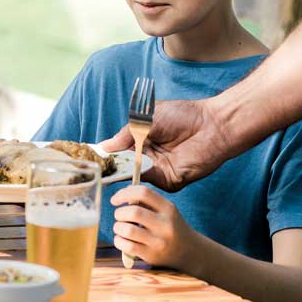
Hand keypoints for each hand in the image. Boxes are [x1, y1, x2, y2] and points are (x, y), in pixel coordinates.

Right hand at [99, 98, 227, 191]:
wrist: (213, 126)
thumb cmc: (183, 115)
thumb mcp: (147, 118)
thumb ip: (125, 134)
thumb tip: (104, 146)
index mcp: (142, 138)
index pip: (119, 149)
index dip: (106, 153)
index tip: (88, 156)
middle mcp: (149, 156)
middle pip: (123, 165)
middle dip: (109, 168)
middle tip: (92, 169)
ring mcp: (158, 170)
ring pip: (134, 176)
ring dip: (121, 176)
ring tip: (106, 173)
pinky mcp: (169, 181)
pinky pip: (149, 185)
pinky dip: (137, 184)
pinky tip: (127, 179)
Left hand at [110, 185, 196, 269]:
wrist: (189, 251)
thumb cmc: (171, 227)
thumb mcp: (166, 211)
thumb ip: (147, 201)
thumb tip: (123, 193)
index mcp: (168, 208)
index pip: (143, 193)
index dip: (124, 193)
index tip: (115, 200)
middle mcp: (165, 224)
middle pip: (133, 212)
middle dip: (119, 213)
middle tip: (119, 216)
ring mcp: (159, 242)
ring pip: (127, 230)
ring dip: (118, 227)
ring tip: (120, 228)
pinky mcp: (152, 256)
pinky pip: (127, 246)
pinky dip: (119, 241)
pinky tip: (122, 239)